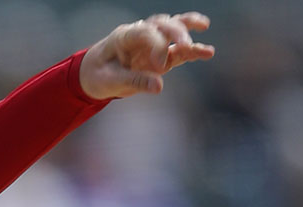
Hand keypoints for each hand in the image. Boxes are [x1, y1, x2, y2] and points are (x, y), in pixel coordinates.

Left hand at [79, 11, 214, 99]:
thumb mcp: (109, 81)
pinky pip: (178, 51)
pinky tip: (208, 52)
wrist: (94, 75)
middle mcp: (141, 35)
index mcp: (124, 36)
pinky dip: (193, 51)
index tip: (159, 65)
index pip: (145, 32)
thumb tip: (159, 86)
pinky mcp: (161, 56)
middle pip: (162, 24)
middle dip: (175, 32)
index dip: (155, 45)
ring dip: (188, 28)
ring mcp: (153, 43)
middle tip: (185, 44)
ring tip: (204, 26)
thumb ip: (133, 81)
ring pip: (172, 28)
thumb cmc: (98, 75)